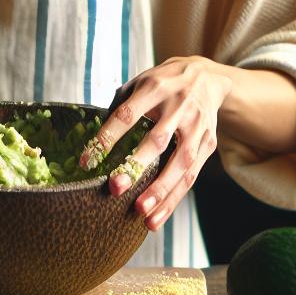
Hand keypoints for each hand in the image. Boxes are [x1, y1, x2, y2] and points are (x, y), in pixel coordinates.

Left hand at [79, 56, 230, 231]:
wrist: (208, 78)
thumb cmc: (164, 84)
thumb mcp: (141, 82)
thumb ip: (120, 107)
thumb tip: (96, 141)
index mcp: (155, 88)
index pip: (127, 114)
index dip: (107, 137)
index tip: (87, 161)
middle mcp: (178, 106)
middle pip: (158, 140)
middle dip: (137, 166)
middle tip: (116, 189)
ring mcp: (197, 127)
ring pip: (181, 163)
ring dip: (161, 191)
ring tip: (142, 215)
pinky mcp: (208, 143)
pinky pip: (191, 175)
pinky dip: (174, 198)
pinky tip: (157, 216)